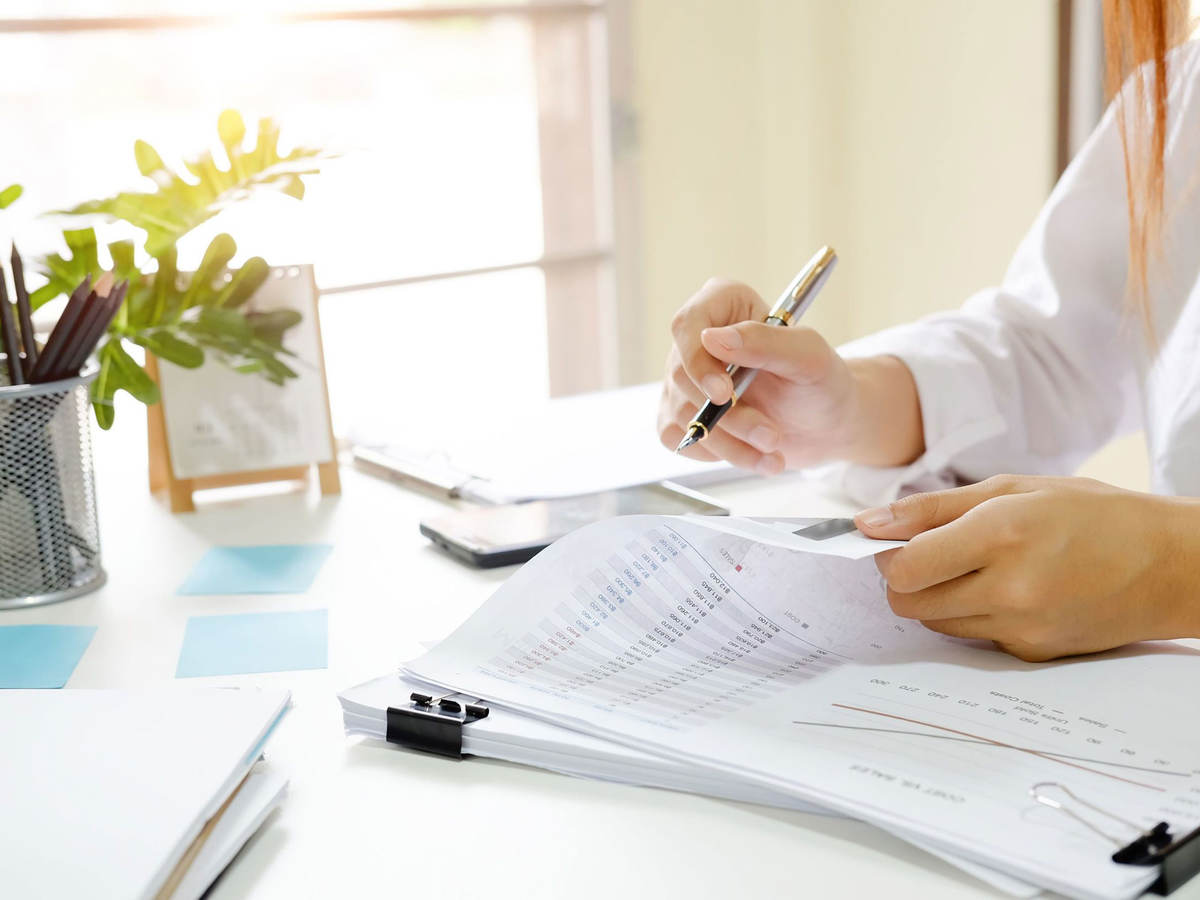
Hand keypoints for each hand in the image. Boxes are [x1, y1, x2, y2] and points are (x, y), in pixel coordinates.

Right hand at [658, 277, 919, 472]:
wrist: (826, 425)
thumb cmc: (822, 382)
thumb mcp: (808, 357)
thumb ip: (765, 341)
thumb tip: (712, 338)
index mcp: (725, 305)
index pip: (687, 324)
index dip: (697, 361)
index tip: (724, 394)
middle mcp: (698, 340)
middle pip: (683, 377)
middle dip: (729, 416)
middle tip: (770, 435)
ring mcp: (687, 380)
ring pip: (684, 415)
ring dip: (731, 443)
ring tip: (773, 450)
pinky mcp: (684, 416)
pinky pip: (682, 440)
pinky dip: (720, 454)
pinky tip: (752, 454)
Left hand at [854, 475, 1199, 660]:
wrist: (1169, 566)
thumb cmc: (1094, 515)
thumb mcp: (1013, 489)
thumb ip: (932, 509)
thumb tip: (869, 523)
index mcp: (1000, 534)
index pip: (903, 568)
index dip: (888, 556)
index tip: (895, 542)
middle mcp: (1009, 588)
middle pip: (908, 603)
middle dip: (905, 579)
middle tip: (931, 554)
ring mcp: (1021, 626)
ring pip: (936, 623)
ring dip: (937, 597)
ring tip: (976, 567)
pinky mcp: (1031, 652)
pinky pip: (973, 637)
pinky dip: (973, 614)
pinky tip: (1008, 589)